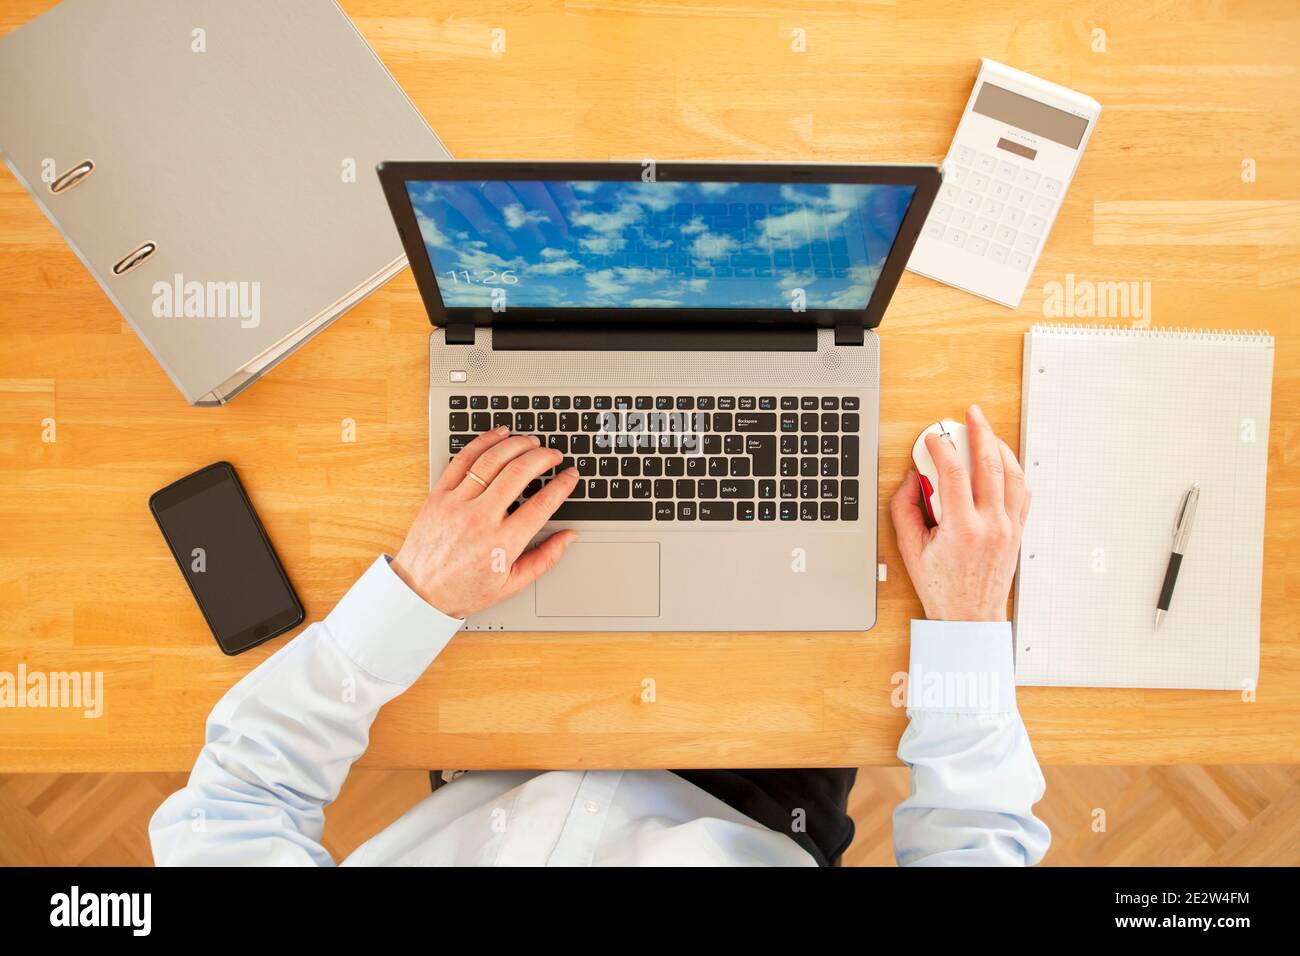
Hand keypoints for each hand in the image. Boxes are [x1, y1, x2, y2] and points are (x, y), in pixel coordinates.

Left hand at [391, 427, 578, 618]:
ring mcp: (457, 504)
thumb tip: (568, 537)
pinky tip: (499, 435)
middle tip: (554, 455)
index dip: (562, 485)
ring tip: (531, 442)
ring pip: (492, 460)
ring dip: (516, 444)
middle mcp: (480, 519)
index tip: (571, 476)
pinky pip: (463, 459)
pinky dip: (483, 442)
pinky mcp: (439, 495)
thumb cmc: (464, 589)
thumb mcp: (511, 584)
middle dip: (543, 457)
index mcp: (502, 543)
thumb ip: (545, 559)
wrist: (419, 592)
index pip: (542, 504)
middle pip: (519, 473)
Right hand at [889, 405, 1029, 621]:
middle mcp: (991, 525)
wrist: (970, 618)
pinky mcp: (1017, 531)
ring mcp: (1009, 527)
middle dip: (980, 433)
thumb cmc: (940, 587)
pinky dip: (1014, 471)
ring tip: (988, 432)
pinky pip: (1022, 492)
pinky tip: (1004, 461)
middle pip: (989, 465)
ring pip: (1013, 475)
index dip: (941, 447)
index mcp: (962, 529)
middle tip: (970, 415)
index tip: (932, 437)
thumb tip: (912, 479)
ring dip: (1001, 448)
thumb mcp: (909, 549)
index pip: (953, 473)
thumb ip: (904, 509)